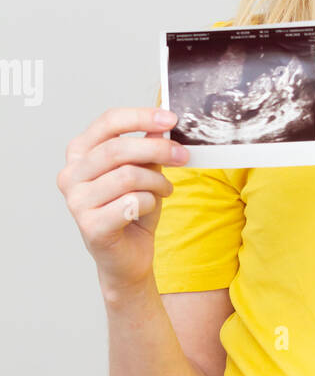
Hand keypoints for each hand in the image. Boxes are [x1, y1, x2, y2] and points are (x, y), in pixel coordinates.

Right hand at [57, 107, 187, 298]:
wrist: (127, 258)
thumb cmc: (132, 210)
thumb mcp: (144, 172)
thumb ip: (149, 148)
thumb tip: (163, 125)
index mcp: (79, 154)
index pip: (107, 122)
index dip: (141, 117)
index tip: (171, 119)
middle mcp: (70, 175)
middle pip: (117, 149)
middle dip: (157, 149)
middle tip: (183, 155)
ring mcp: (76, 202)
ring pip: (128, 176)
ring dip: (157, 182)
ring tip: (165, 189)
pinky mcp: (90, 226)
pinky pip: (132, 202)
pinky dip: (150, 203)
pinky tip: (149, 208)